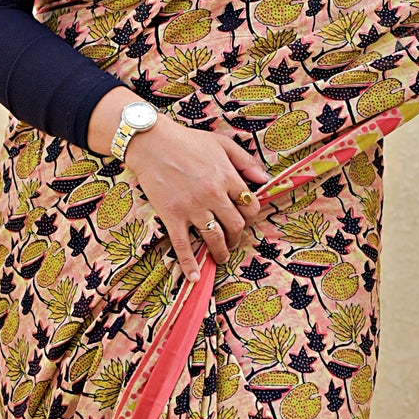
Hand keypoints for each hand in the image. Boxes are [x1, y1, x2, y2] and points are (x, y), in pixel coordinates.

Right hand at [88, 89, 267, 280]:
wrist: (152, 143)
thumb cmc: (188, 141)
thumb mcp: (222, 144)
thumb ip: (246, 161)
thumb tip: (266, 179)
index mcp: (227, 177)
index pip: (250, 206)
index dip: (251, 216)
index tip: (245, 220)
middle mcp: (213, 195)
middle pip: (235, 226)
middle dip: (237, 237)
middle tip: (233, 241)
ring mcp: (193, 208)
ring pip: (215, 238)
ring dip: (221, 252)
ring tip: (221, 257)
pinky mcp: (172, 216)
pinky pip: (183, 245)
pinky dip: (189, 264)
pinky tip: (195, 277)